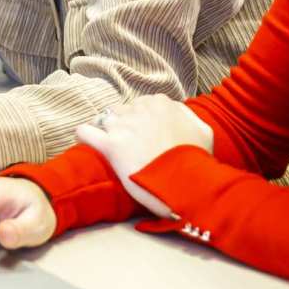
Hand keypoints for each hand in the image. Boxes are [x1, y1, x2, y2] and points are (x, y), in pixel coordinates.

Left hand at [75, 95, 213, 217]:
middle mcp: (140, 110)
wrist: (188, 184)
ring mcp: (123, 126)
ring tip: (114, 147)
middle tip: (133, 145)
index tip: (146, 135)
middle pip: (123, 111)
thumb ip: (188, 116)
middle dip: (125, 125)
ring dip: (108, 131)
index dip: (143, 121)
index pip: (142, 105)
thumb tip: (178, 113)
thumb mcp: (204, 132)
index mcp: (161, 103)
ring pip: (105, 119)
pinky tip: (87, 141)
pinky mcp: (110, 145)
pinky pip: (85, 131)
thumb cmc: (197, 161)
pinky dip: (84, 135)